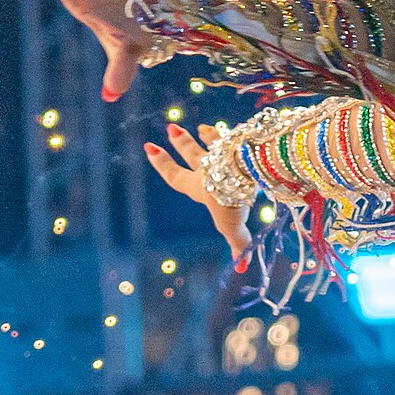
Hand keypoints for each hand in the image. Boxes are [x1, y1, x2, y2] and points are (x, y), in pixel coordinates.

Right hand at [144, 123, 253, 259]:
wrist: (244, 174)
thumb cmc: (230, 201)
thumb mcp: (232, 226)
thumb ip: (237, 242)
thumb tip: (242, 268)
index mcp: (199, 186)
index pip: (175, 175)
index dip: (162, 164)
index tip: (149, 147)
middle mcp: (208, 168)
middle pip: (192, 154)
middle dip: (182, 144)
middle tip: (172, 129)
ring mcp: (223, 153)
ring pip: (214, 142)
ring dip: (209, 136)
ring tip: (202, 127)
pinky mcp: (241, 142)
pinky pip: (238, 137)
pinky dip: (238, 134)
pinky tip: (241, 128)